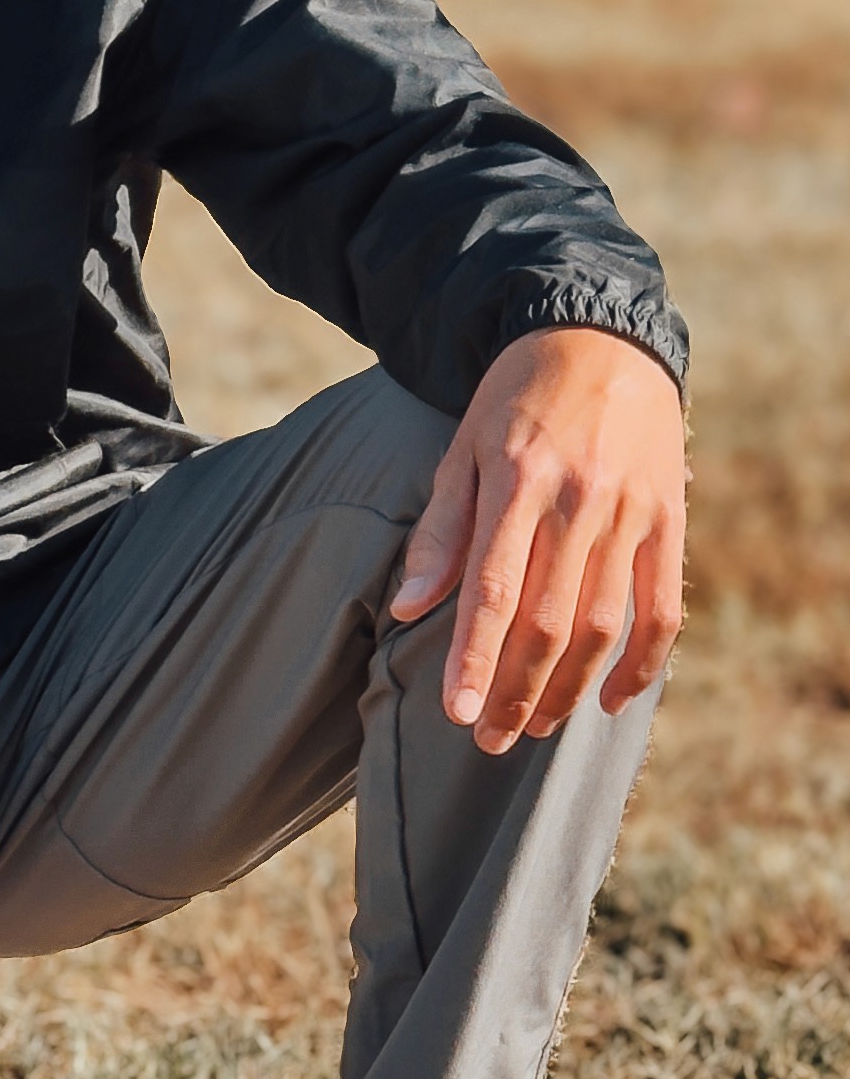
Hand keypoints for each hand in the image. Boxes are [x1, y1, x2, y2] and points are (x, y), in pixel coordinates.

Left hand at [390, 328, 685, 752]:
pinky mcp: (670, 519)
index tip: (457, 715)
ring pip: (603, 625)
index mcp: (516, 482)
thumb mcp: (461, 448)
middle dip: (515, 690)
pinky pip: (662, 607)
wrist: (600, 338)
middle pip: (548, 621)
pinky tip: (611, 700)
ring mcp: (632, 511)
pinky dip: (642, 663)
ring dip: (569, 688)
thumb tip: (408, 606)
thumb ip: (440, 530)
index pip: (492, 590)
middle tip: (489, 740)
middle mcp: (578, 500)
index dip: (474, 659)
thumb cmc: (515, 399)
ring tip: (535, 725)